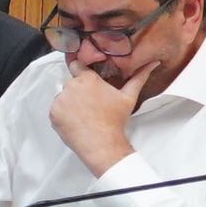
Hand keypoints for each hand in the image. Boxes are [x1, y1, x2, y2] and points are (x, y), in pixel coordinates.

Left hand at [47, 58, 141, 173]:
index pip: (77, 64)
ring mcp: (59, 101)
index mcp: (87, 79)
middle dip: (80, 88)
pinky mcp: (52, 114)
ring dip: (71, 101)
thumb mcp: (129, 96)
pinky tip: (77, 119)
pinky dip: (64, 113)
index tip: (87, 78)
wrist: (101, 143)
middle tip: (92, 101)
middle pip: (72, 82)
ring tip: (85, 112)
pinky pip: (57, 109)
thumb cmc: (115, 119)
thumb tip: (153, 63)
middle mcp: (70, 87)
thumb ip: (139, 76)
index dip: (82, 70)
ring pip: (63, 95)